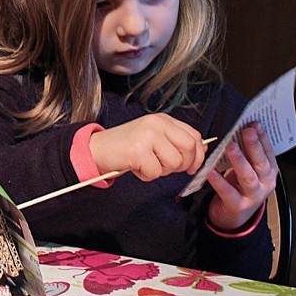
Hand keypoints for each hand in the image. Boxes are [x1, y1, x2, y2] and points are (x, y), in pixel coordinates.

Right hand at [88, 113, 207, 180]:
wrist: (96, 148)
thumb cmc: (125, 146)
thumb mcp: (152, 137)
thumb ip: (173, 141)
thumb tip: (199, 152)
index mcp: (162, 120)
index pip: (194, 136)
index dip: (198, 155)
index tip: (192, 167)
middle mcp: (157, 124)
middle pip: (189, 148)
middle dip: (182, 164)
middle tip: (166, 168)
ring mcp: (147, 136)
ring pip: (174, 162)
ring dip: (161, 171)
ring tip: (146, 165)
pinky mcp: (138, 150)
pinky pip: (155, 172)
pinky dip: (146, 176)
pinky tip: (136, 167)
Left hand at [207, 122, 277, 230]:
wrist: (233, 217)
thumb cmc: (239, 188)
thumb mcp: (247, 170)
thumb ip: (246, 154)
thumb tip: (239, 130)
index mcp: (268, 172)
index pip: (268, 152)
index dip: (262, 138)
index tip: (254, 124)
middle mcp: (264, 183)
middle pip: (260, 163)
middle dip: (254, 146)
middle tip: (247, 131)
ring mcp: (252, 195)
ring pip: (247, 177)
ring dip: (239, 161)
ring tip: (231, 147)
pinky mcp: (237, 205)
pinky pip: (227, 191)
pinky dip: (219, 181)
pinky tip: (211, 171)